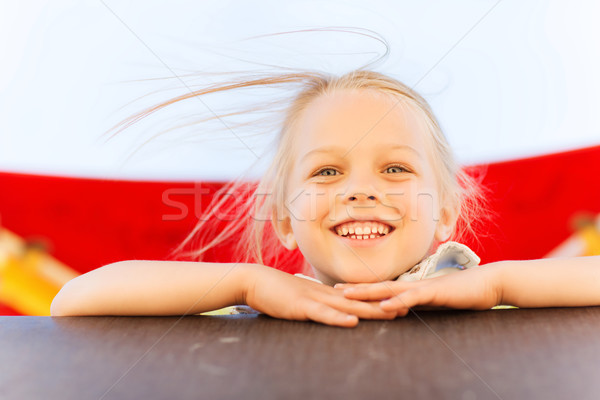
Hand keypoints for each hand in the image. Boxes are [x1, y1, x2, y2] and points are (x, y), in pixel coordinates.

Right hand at [243, 265, 395, 326]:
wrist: (252, 280)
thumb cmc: (273, 290)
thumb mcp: (297, 297)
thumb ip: (311, 302)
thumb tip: (323, 307)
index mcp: (323, 292)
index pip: (353, 297)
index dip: (374, 299)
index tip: (394, 302)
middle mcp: (323, 293)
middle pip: (357, 300)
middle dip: (381, 304)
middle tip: (405, 307)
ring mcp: (313, 298)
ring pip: (346, 306)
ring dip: (369, 310)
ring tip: (390, 313)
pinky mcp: (300, 306)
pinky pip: (322, 313)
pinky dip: (338, 317)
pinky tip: (352, 321)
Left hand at [335, 266, 502, 315]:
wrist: (488, 284)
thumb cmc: (462, 293)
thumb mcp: (436, 300)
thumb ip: (419, 304)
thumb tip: (404, 310)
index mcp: (411, 287)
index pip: (382, 288)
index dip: (362, 290)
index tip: (340, 292)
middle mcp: (412, 285)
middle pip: (378, 286)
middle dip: (355, 289)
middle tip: (333, 290)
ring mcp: (422, 287)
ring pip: (389, 289)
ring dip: (367, 293)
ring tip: (346, 295)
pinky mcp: (434, 292)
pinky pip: (412, 298)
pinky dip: (397, 302)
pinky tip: (383, 307)